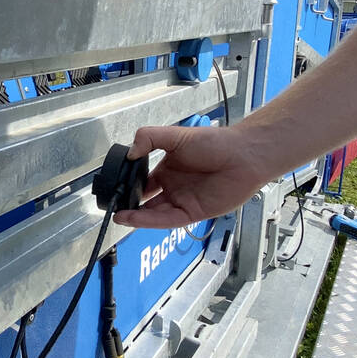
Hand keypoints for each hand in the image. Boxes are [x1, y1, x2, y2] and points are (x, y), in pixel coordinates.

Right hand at [113, 125, 268, 228]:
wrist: (243, 156)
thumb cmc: (215, 143)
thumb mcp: (175, 136)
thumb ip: (149, 138)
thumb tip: (129, 153)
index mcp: (169, 169)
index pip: (144, 181)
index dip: (130, 185)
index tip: (115, 187)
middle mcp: (174, 186)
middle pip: (147, 200)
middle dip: (130, 204)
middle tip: (113, 205)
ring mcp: (183, 201)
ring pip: (154, 213)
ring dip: (136, 216)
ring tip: (117, 215)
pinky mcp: (192, 213)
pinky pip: (167, 220)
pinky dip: (149, 221)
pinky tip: (134, 219)